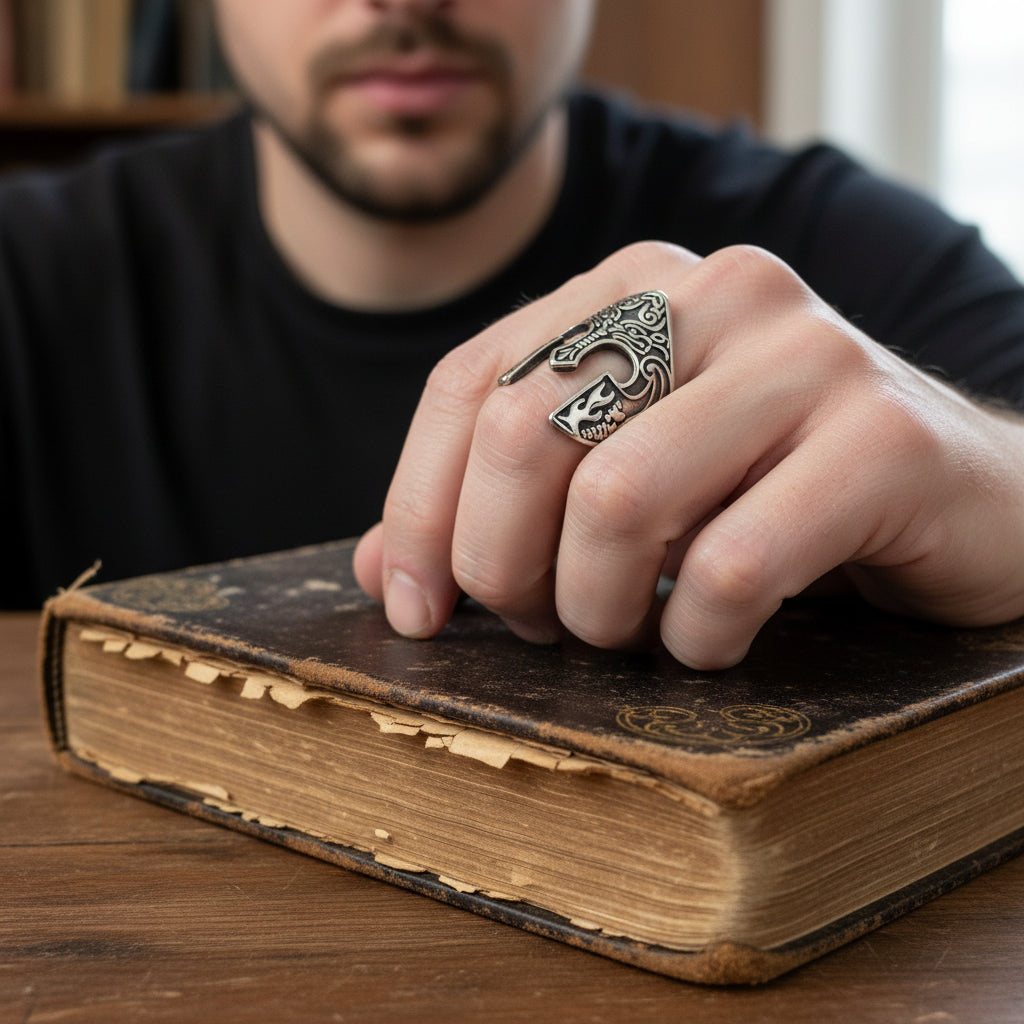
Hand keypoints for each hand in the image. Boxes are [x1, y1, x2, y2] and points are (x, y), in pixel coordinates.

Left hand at [353, 242, 1023, 667]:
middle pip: (523, 437)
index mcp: (634, 287)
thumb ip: (504, 507)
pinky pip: (733, 566)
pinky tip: (712, 640)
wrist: (962, 496)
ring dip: (598, 611)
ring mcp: (806, 355)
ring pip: (617, 503)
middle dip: (502, 567)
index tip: (415, 610)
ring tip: (628, 633)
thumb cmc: (771, 492)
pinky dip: (698, 636)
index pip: (469, 387)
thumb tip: (383, 570)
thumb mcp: (627, 480)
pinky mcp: (885, 437)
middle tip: (540, 627)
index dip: (419, 511)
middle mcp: (713, 293)